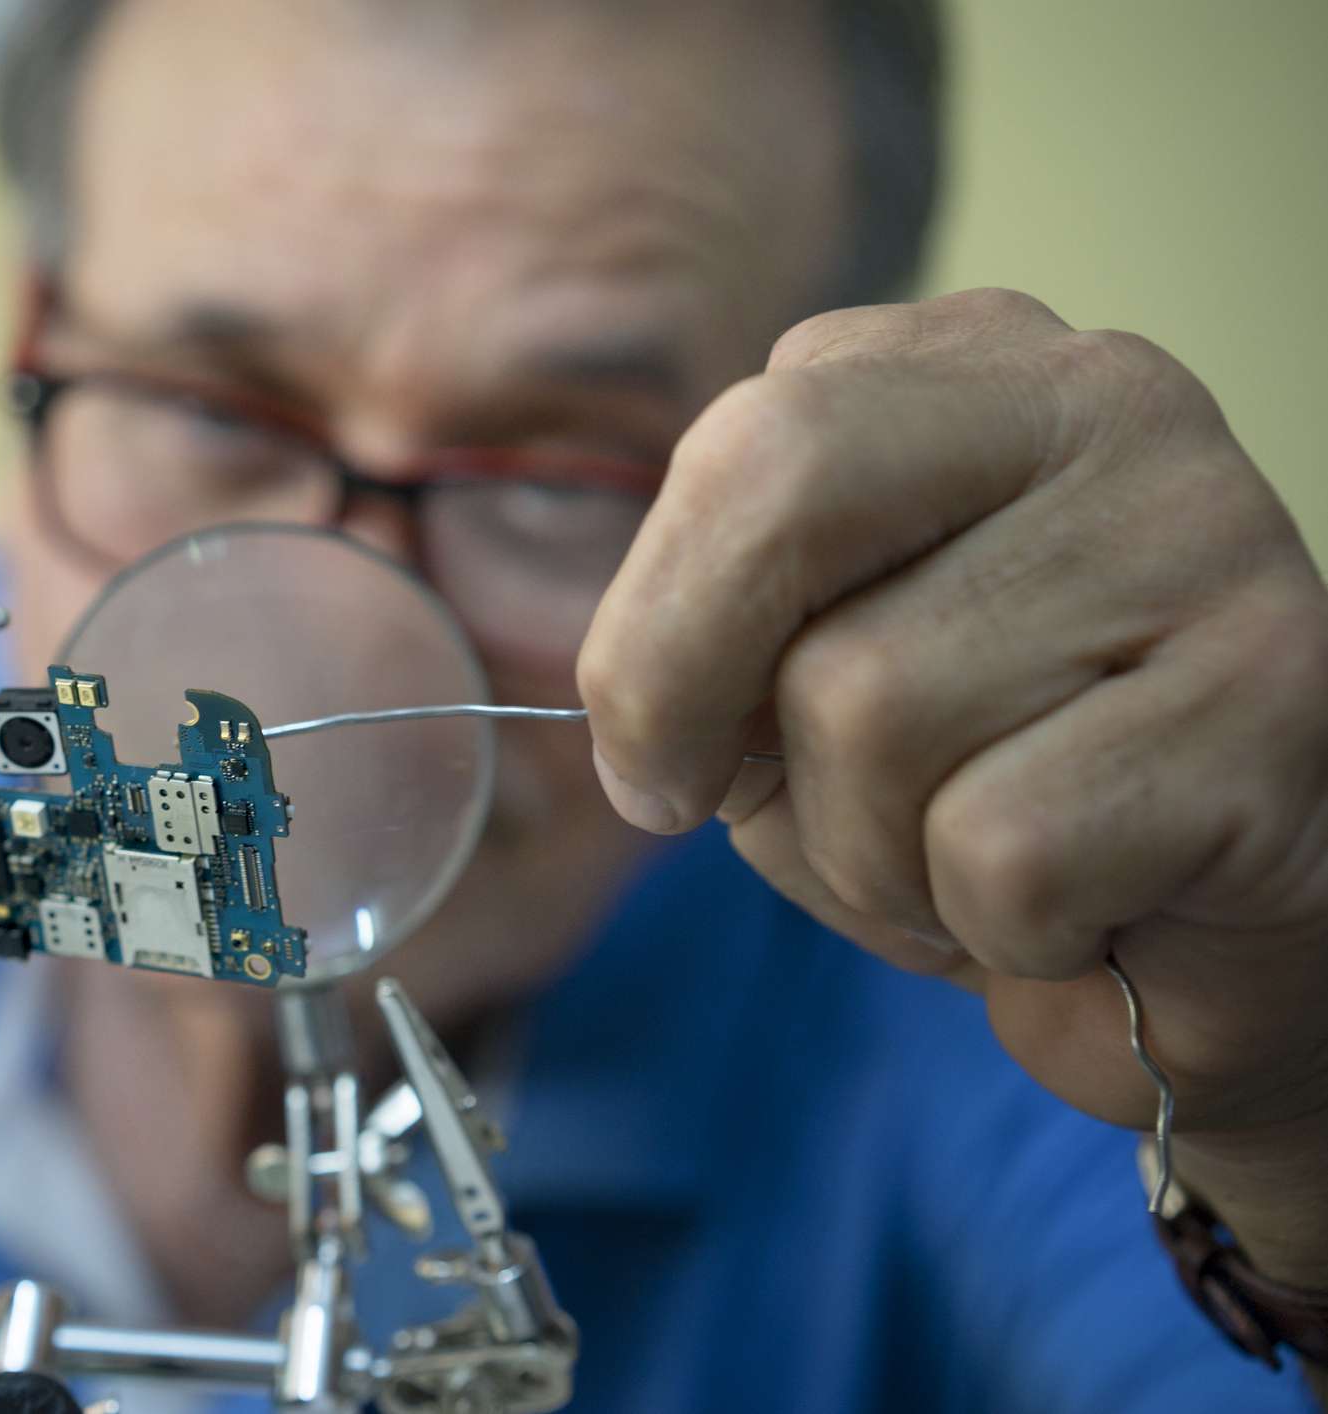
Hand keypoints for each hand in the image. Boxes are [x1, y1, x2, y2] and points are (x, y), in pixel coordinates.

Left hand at [576, 288, 1327, 1285]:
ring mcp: (1205, 532)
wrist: (1213, 947)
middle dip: (685, 683)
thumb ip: (711, 642)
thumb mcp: (805, 690)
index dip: (650, 630)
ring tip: (963, 860)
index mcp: (964, 372)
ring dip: (867, 849)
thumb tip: (633, 707)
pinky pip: (999, 845)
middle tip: (695, 801)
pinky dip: (990, 926)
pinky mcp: (1274, 698)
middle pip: (787, 488)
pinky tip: (1076, 909)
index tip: (651, 759)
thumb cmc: (994, 798)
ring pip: (872, 702)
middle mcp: (1100, 402)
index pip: (743, 442)